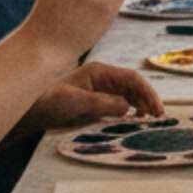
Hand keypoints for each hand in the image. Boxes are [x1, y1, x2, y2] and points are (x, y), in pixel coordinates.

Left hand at [29, 59, 163, 129]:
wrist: (33, 111)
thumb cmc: (50, 102)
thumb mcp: (77, 102)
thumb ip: (103, 103)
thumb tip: (128, 108)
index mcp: (100, 72)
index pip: (132, 79)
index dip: (147, 92)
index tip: (156, 108)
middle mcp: (104, 79)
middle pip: (134, 86)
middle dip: (148, 99)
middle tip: (159, 117)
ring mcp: (102, 90)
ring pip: (130, 95)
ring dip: (143, 106)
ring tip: (152, 119)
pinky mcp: (98, 101)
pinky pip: (121, 104)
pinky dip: (132, 111)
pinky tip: (138, 120)